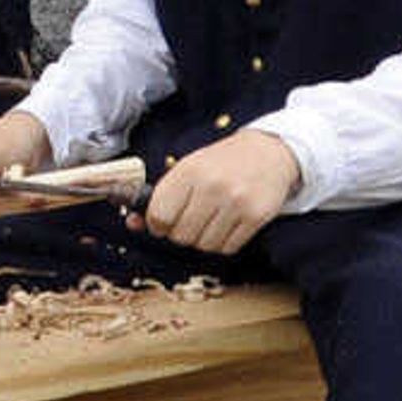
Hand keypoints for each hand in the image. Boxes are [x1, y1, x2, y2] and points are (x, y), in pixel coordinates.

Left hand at [138, 129, 301, 257]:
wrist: (269, 152)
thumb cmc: (222, 162)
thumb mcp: (188, 169)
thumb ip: (160, 196)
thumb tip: (133, 225)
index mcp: (189, 171)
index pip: (159, 215)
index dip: (157, 225)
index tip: (163, 223)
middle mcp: (212, 186)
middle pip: (181, 235)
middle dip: (181, 233)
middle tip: (191, 220)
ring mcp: (236, 202)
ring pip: (204, 246)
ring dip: (203, 239)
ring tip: (211, 220)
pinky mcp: (256, 216)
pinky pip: (228, 248)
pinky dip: (224, 243)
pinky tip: (228, 224)